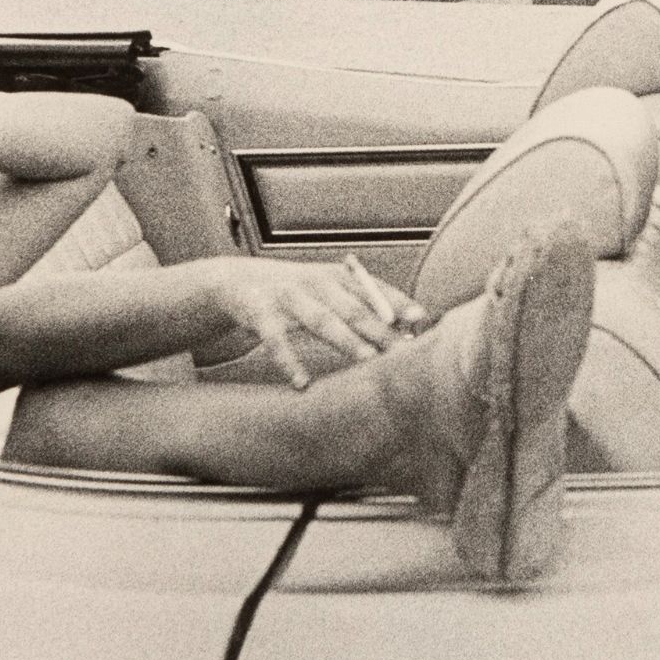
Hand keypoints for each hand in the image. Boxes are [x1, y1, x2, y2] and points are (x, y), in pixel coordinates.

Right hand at [198, 257, 429, 387]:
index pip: (373, 288)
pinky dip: (289, 361)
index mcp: (336, 276)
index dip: (397, 301)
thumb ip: (362, 305)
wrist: (237, 280)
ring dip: (345, 339)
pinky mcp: (259, 313)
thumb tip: (409, 330)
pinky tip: (302, 382)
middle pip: (354, 307)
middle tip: (404, 350)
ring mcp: (287, 296)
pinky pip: (276, 341)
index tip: (422, 318)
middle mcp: (315, 282)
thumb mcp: (328, 291)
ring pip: (321, 319)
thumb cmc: (297, 293)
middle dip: (381, 328)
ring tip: (368, 359)